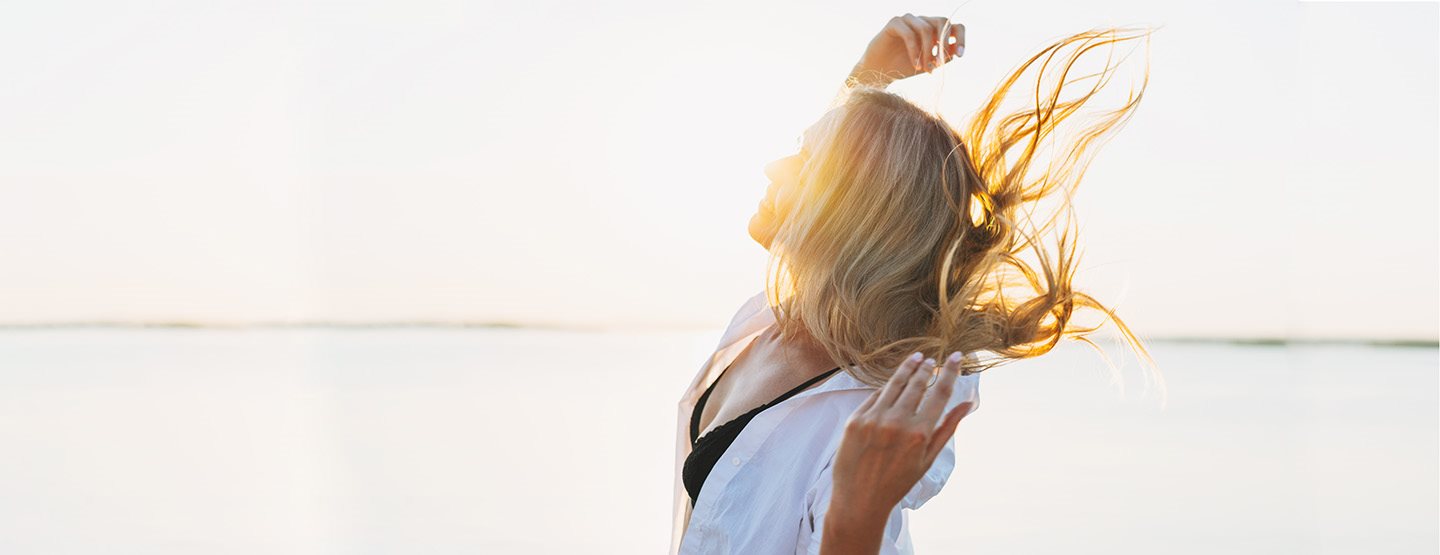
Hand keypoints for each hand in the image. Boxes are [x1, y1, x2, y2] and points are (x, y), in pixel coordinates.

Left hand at [830, 351, 974, 515]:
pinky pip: (875, 396)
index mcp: (920, 433)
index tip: (956, 357)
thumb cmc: (898, 482)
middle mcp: (897, 422)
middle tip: (932, 358)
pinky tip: (894, 383)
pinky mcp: (855, 420)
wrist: (859, 500)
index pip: (940, 393)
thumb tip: (968, 404)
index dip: (950, 372)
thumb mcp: (928, 459)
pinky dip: (886, 388)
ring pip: (894, 384)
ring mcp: (874, 419)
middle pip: (917, 383)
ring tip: (916, 358)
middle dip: (927, 367)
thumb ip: (948, 428)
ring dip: (907, 368)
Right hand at [849, 15, 965, 86]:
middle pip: (942, 21)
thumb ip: (942, 57)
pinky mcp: (895, 22)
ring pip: (926, 29)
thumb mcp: (928, 64)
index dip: (961, 38)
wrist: (879, 71)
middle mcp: (922, 20)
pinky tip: (915, 65)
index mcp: (933, 29)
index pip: (953, 25)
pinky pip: (910, 34)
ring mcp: (908, 19)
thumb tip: (956, 51)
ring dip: (928, 51)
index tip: (960, 55)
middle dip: (943, 45)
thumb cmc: (903, 67)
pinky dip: (915, 50)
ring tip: (925, 69)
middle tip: (939, 64)